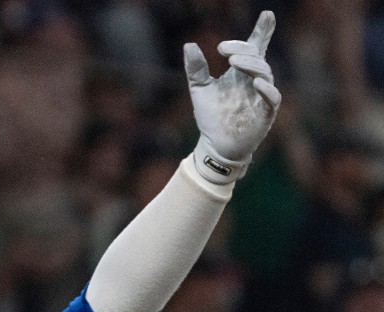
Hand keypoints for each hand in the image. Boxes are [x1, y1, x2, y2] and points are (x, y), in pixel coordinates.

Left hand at [184, 11, 281, 183]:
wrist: (214, 145)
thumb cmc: (211, 117)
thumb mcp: (199, 89)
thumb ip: (196, 68)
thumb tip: (189, 44)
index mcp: (242, 72)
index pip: (255, 48)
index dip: (263, 31)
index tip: (267, 14)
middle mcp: (254, 81)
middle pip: (257, 57)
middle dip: (244, 50)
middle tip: (225, 50)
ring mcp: (262, 96)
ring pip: (265, 74)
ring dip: (251, 65)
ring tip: (234, 61)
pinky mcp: (265, 114)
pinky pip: (272, 98)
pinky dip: (267, 89)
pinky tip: (256, 83)